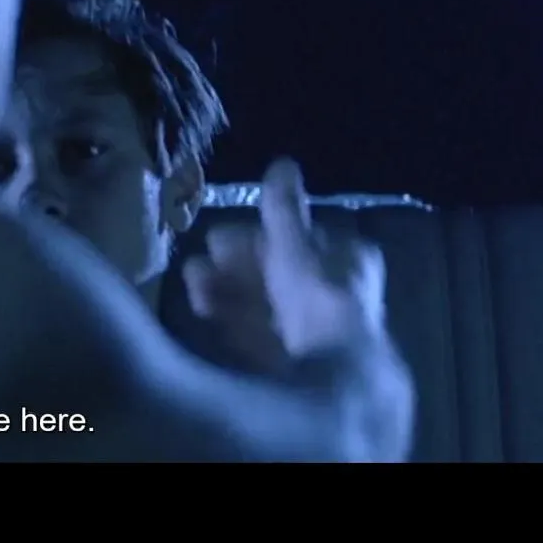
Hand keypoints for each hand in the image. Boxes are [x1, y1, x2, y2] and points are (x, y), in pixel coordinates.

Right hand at [182, 159, 385, 373]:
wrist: (329, 379)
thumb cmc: (316, 303)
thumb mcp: (294, 246)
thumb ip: (284, 210)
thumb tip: (282, 163)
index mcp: (348, 262)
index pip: (299, 241)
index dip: (259, 237)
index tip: (220, 239)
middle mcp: (339, 297)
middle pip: (280, 275)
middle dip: (237, 268)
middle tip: (199, 264)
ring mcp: (320, 334)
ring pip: (267, 306)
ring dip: (229, 295)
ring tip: (194, 290)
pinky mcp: (299, 367)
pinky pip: (262, 338)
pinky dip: (235, 325)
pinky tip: (206, 316)